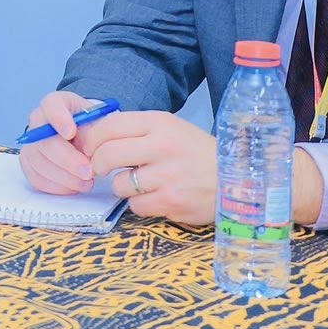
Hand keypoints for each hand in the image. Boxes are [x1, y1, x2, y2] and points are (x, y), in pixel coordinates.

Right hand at [18, 90, 108, 194]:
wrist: (83, 136)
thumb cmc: (90, 127)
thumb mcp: (98, 122)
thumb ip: (94, 132)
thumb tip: (88, 150)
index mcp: (56, 103)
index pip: (51, 105)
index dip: (58, 118)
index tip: (71, 132)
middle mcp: (38, 121)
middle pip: (43, 140)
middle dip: (67, 159)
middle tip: (88, 172)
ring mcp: (30, 143)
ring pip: (39, 163)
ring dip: (65, 177)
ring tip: (87, 183)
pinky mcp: (28, 163)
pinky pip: (37, 178)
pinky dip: (57, 186)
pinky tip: (74, 186)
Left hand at [85, 110, 219, 225]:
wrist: (238, 178)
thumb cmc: (197, 153)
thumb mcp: (171, 129)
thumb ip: (137, 130)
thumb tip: (93, 134)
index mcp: (159, 123)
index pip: (108, 126)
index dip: (91, 139)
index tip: (89, 148)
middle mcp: (162, 146)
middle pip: (106, 154)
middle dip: (97, 164)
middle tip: (101, 169)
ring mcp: (167, 175)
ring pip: (119, 184)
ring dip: (123, 186)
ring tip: (140, 184)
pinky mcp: (171, 201)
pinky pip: (136, 205)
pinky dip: (141, 204)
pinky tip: (156, 197)